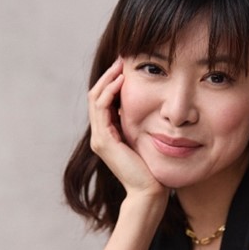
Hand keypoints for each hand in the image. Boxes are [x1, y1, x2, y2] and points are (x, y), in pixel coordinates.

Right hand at [89, 58, 167, 199]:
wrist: (149, 191)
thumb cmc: (152, 169)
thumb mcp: (145, 140)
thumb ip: (141, 126)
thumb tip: (151, 107)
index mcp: (108, 135)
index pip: (104, 101)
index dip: (112, 81)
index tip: (126, 66)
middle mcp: (100, 136)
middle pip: (96, 96)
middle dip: (109, 75)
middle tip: (122, 58)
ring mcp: (99, 139)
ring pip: (96, 99)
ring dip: (108, 79)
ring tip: (122, 64)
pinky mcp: (104, 141)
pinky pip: (102, 109)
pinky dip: (111, 92)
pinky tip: (123, 81)